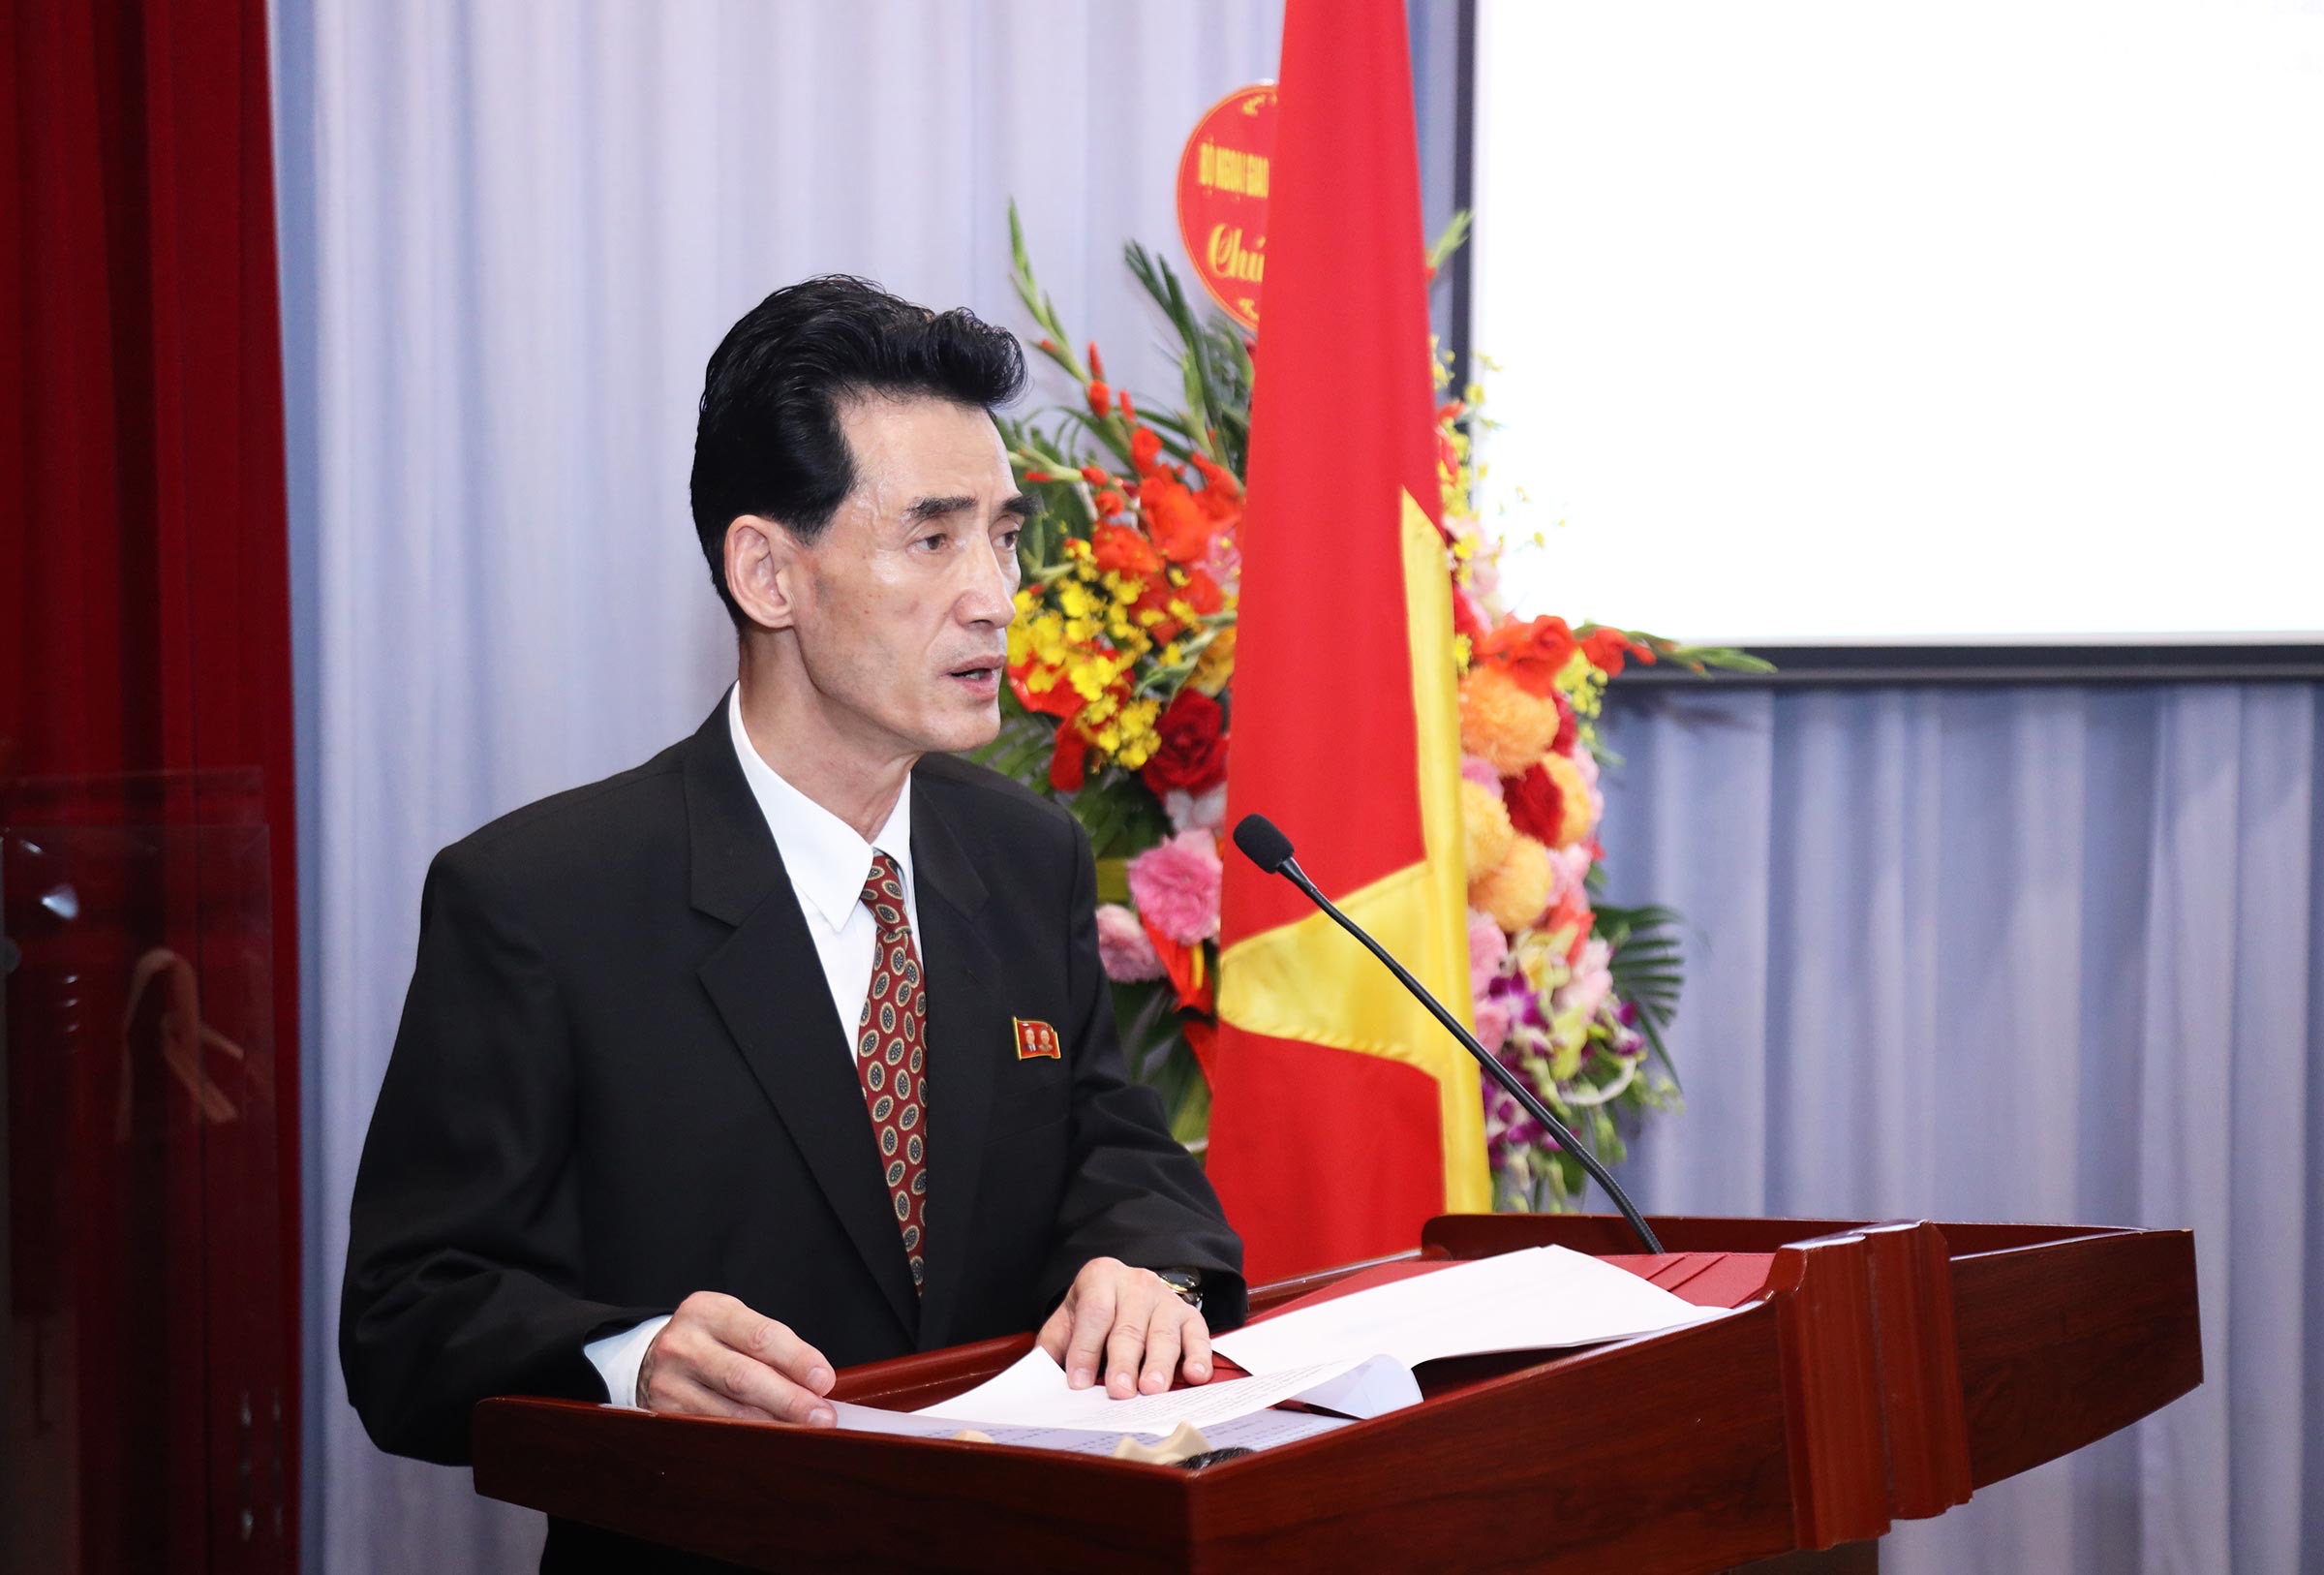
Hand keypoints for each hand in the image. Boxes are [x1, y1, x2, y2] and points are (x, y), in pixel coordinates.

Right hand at [637, 1290, 836, 1426]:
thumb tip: (817, 1382)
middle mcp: (683, 1344)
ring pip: (728, 1411)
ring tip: (805, 1432)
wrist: (651, 1358)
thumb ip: (772, 1346)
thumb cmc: (708, 1339)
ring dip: (773, 1425)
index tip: (824, 1380)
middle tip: (822, 1416)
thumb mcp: (735, 1324)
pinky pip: (713, 1431)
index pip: (760, 1336)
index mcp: (707, 1311)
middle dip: (789, 1400)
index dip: (796, 1360)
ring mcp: (669, 1382)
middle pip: (743, 1377)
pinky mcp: (663, 1414)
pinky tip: (770, 1442)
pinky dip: (746, 1438)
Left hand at [1036, 1257, 1212, 1396]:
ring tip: (1152, 1388)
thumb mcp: (1069, 1319)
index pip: (1093, 1314)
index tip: (1077, 1382)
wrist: (1129, 1290)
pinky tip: (1196, 1375)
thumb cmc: (1096, 1313)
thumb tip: (1038, 1376)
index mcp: (1100, 1278)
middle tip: (1120, 1390)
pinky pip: (1198, 1335)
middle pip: (1129, 1326)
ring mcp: (1166, 1299)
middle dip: (1123, 1361)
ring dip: (1159, 1363)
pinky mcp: (1190, 1316)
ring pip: (1163, 1333)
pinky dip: (1199, 1356)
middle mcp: (1136, 1284)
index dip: (1085, 1348)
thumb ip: (1054, 1344)